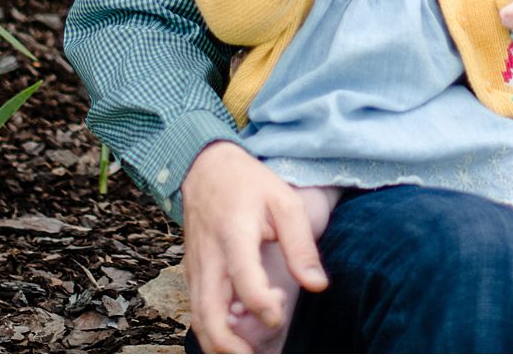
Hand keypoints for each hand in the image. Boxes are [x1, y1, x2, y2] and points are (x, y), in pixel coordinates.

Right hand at [179, 142, 326, 354]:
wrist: (204, 167)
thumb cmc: (248, 183)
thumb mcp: (284, 202)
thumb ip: (301, 246)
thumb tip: (318, 285)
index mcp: (234, 235)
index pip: (244, 279)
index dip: (261, 305)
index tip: (278, 315)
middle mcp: (209, 257)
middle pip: (208, 314)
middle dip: (230, 346)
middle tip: (256, 357)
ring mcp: (196, 267)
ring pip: (198, 318)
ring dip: (219, 345)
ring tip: (247, 356)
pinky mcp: (193, 273)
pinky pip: (196, 309)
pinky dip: (211, 330)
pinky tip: (234, 339)